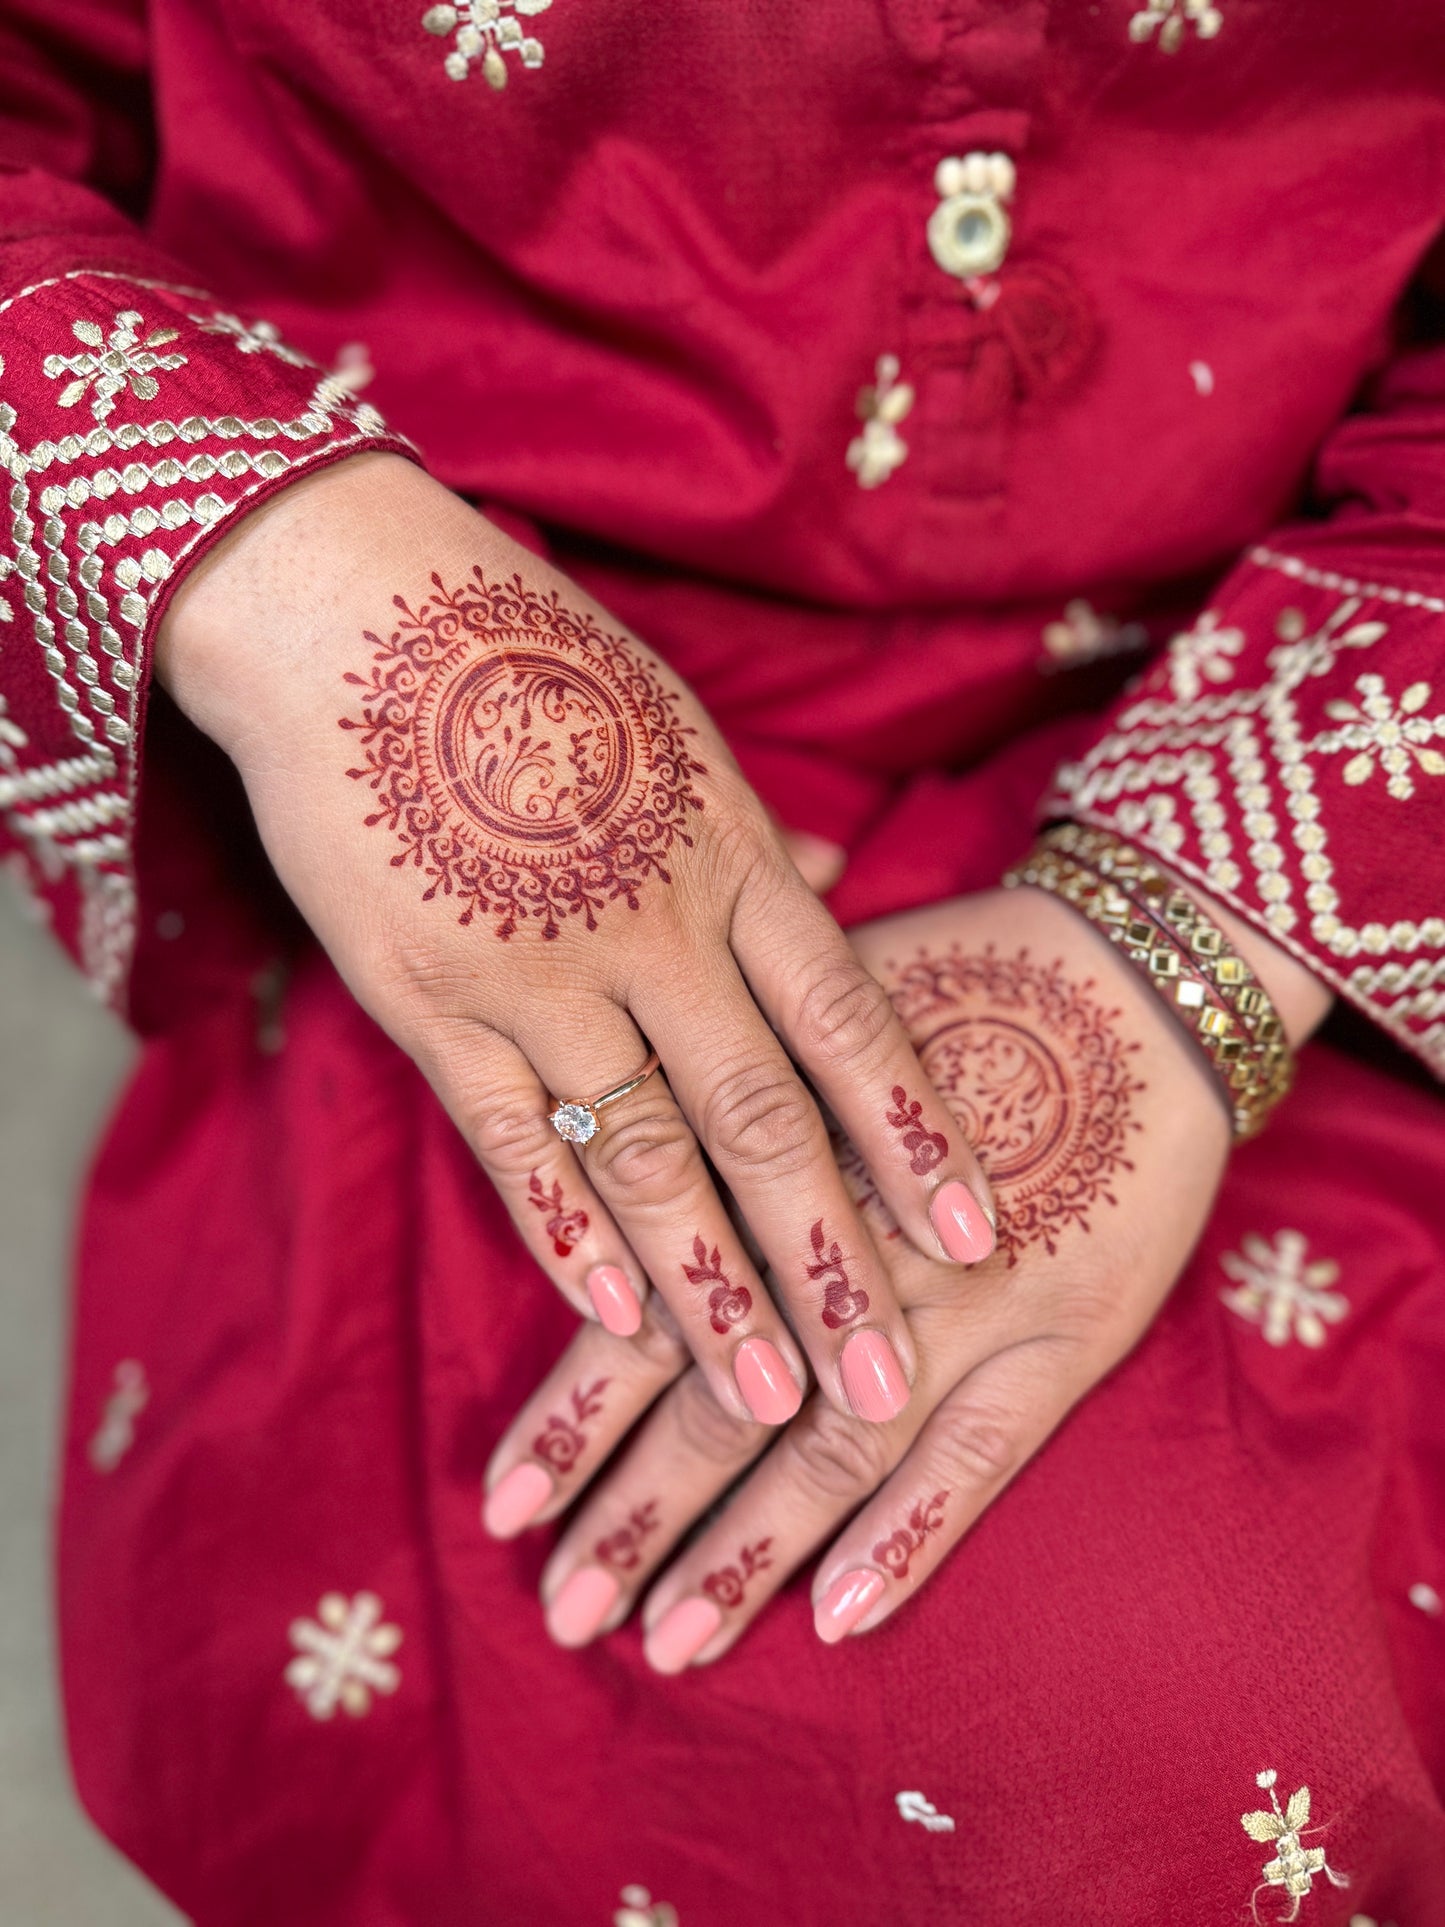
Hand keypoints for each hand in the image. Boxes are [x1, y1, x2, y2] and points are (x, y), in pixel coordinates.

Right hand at [156, 453, 993, 1434]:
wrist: (353, 610)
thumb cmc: (528, 658)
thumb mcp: (675, 728)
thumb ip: (754, 835)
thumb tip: (836, 882)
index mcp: (729, 854)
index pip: (849, 1022)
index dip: (916, 1137)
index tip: (978, 1237)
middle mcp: (654, 925)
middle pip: (764, 1118)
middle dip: (833, 1259)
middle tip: (890, 1382)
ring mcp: (538, 968)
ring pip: (646, 1155)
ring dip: (715, 1286)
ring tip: (772, 1399)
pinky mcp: (429, 997)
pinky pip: (511, 1138)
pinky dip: (568, 1233)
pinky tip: (617, 1319)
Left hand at [482, 881, 1246, 1663]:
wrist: (1130, 969)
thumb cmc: (952, 977)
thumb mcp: (795, 1011)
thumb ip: (707, 1095)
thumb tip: (595, 1151)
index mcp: (767, 1166)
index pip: (646, 1320)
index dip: (570, 1419)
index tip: (498, 1508)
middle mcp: (847, 1246)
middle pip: (720, 1404)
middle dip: (634, 1513)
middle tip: (562, 1613)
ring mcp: (959, 1299)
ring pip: (829, 1452)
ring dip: (743, 1553)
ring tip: (665, 1642)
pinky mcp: (1062, 1330)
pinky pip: (977, 1458)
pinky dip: (907, 1541)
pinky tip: (836, 1621)